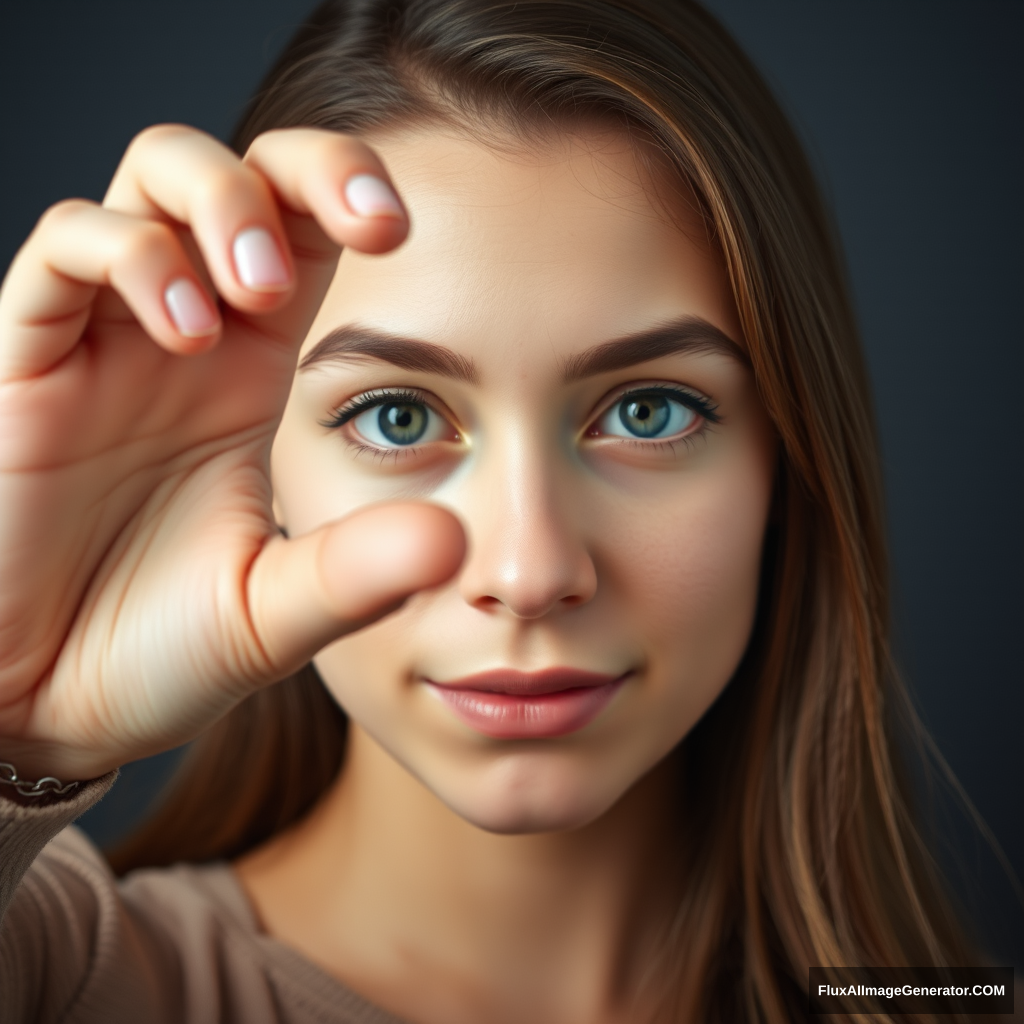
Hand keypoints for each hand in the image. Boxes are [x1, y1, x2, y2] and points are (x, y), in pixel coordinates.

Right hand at [0, 126, 464, 779]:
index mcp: (254, 375)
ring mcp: (103, 344)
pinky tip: (180, 331)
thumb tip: (456, 539)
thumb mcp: (275, 614)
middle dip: (309, 168)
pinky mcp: (24, 367)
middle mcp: (186, 339)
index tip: (399, 231)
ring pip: (150, 184)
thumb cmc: (157, 653)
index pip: (306, 234)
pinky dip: (126, 258)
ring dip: (220, 204)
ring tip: (252, 291)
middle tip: (370, 228)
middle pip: (242, 173)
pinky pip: (62, 257)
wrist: (44, 706)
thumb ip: (357, 576)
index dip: (349, 196)